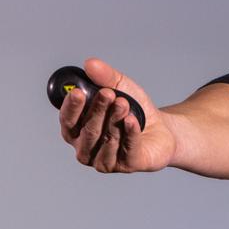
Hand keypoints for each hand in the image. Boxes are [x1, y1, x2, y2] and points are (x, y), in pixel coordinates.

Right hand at [59, 58, 175, 172]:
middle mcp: (86, 149)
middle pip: (88, 130)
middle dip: (98, 110)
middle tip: (108, 93)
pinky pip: (126, 148)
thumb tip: (89, 64)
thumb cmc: (134, 109)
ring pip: (106, 139)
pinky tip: (132, 120)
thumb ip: (105, 77)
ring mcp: (105, 160)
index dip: (71, 108)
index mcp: (77, 130)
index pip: (67, 121)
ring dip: (115, 120)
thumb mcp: (121, 87)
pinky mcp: (126, 165)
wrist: (161, 129)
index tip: (78, 92)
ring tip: (124, 103)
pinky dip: (129, 133)